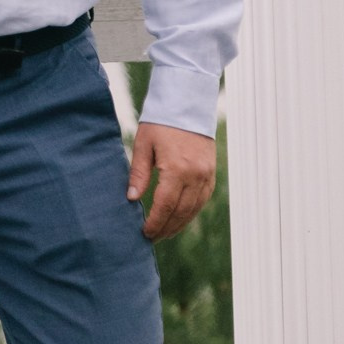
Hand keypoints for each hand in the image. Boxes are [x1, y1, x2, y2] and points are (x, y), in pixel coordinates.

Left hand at [130, 119, 215, 241]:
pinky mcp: (211, 173)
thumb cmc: (160, 123)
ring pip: (194, 209)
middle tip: (152, 239)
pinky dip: (191, 212)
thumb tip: (132, 199)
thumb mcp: (143, 145)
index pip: (165, 206)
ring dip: (179, 224)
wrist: (187, 104)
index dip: (155, 222)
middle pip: (181, 212)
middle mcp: (196, 176)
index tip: (144, 233)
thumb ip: (139, 174)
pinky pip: (202, 200)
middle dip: (166, 228)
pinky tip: (180, 218)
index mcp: (177, 169)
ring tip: (165, 233)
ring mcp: (207, 175)